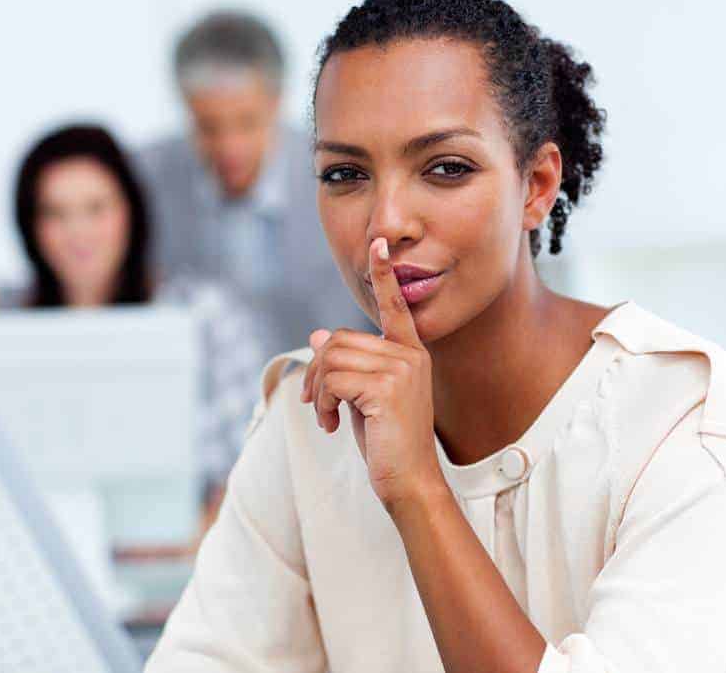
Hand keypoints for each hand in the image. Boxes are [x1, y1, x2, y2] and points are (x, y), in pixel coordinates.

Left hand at [300, 237, 445, 513]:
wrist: (409, 481)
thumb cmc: (388, 442)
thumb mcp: (363, 397)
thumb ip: (347, 365)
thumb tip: (318, 333)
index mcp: (408, 352)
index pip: (394, 306)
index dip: (384, 275)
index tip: (378, 244)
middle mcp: (409, 354)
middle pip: (338, 340)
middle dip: (317, 373)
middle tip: (317, 404)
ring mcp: (401, 369)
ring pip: (331, 358)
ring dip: (318, 391)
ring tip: (328, 416)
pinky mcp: (387, 388)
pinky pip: (333, 379)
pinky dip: (323, 402)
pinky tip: (333, 425)